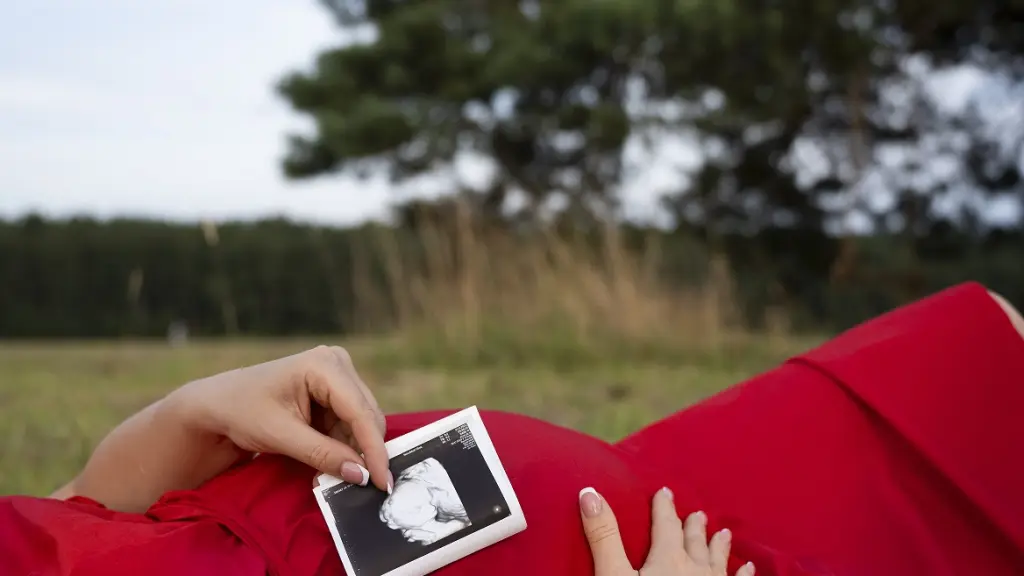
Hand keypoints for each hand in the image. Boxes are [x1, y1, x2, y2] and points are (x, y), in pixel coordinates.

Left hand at [174, 345, 391, 491]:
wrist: (218, 405)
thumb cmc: (242, 412)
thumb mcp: (281, 436)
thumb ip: (323, 455)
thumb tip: (361, 476)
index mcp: (324, 365)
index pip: (360, 412)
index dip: (374, 450)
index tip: (383, 483)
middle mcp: (336, 363)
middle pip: (367, 415)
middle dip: (364, 451)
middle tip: (362, 486)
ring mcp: (336, 375)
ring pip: (360, 422)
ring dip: (351, 451)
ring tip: (334, 475)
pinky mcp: (333, 391)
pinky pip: (349, 424)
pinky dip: (342, 446)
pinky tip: (329, 462)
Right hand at [579, 487, 754, 575]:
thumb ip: (604, 538)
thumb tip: (589, 493)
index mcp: (668, 559)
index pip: (666, 525)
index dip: (663, 508)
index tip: (664, 492)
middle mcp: (696, 570)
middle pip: (694, 542)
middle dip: (693, 527)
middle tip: (699, 513)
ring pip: (718, 562)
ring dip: (719, 547)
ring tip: (724, 533)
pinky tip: (749, 569)